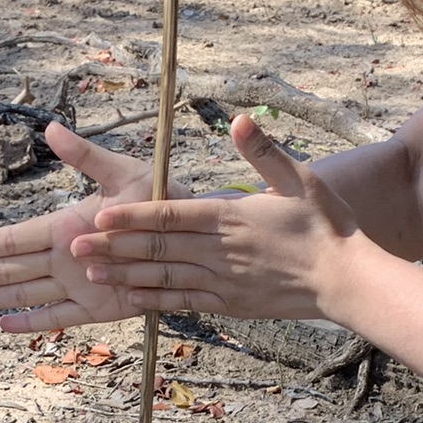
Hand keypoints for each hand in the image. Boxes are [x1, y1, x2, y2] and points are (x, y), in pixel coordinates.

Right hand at [0, 124, 175, 332]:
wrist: (196, 235)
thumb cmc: (163, 199)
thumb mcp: (125, 173)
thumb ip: (86, 156)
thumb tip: (53, 129)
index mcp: (64, 225)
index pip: (14, 239)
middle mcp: (63, 257)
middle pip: (7, 270)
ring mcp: (77, 283)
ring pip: (23, 294)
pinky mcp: (98, 308)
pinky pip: (59, 317)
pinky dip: (32, 322)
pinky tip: (3, 325)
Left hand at [70, 114, 368, 319]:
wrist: (348, 281)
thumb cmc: (326, 226)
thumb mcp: (300, 179)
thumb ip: (264, 151)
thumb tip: (238, 118)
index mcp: (232, 217)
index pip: (172, 215)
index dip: (133, 217)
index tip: (100, 216)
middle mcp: (221, 252)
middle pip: (157, 249)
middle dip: (113, 247)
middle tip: (74, 246)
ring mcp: (223, 281)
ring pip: (163, 278)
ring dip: (124, 275)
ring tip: (90, 272)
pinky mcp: (229, 304)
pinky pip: (184, 302)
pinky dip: (155, 300)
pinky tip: (130, 299)